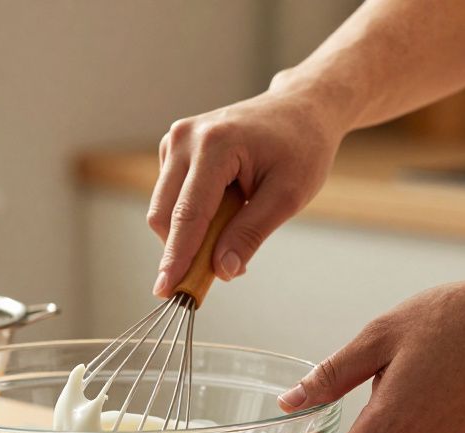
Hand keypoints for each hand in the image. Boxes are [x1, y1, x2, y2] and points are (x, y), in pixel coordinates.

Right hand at [150, 82, 346, 296]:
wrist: (301, 109)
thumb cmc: (301, 147)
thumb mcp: (288, 196)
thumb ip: (251, 234)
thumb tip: (221, 271)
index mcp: (215, 144)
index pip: (187, 214)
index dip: (176, 258)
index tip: (166, 291)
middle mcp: (185, 139)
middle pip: (164, 215)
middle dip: (181, 251)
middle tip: (209, 278)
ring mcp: (175, 141)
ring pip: (163, 209)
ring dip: (190, 233)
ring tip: (234, 227)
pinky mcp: (173, 150)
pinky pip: (170, 198)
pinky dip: (191, 218)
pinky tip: (225, 209)